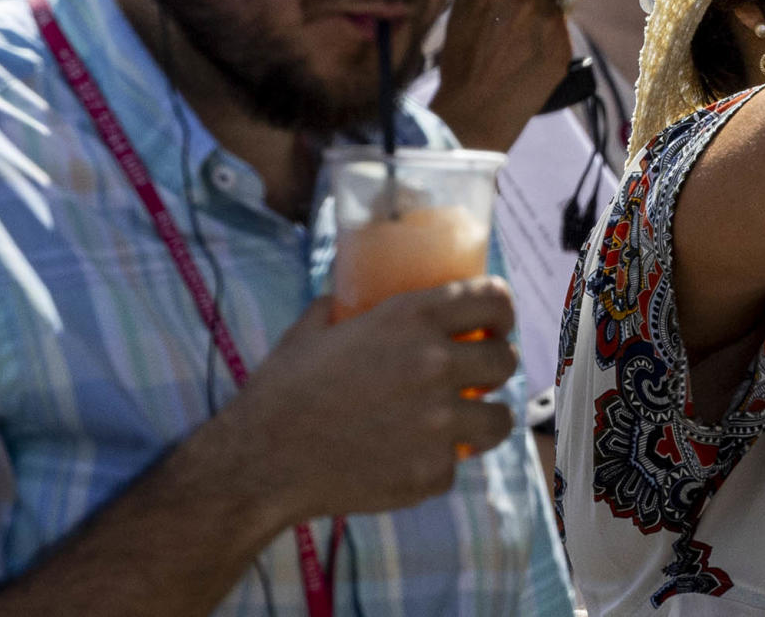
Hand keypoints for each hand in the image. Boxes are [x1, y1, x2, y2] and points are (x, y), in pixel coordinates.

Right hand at [212, 279, 518, 527]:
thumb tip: (350, 293)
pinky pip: (455, 465)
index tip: (496, 324)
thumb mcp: (314, 328)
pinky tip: (411, 460)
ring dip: (484, 418)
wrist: (259, 462)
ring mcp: (438, 422)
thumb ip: (343, 305)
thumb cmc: (282, 391)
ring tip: (464, 422)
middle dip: (494, 367)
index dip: (502, 311)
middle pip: (505, 361)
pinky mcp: (430, 471)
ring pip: (499, 419)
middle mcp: (434, 364)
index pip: (494, 300)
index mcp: (412, 318)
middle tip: (476, 377)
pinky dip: (437, 464)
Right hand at [429, 0, 572, 152]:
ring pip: (559, 1)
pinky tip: (529, 52)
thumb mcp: (459, 3)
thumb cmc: (462, 55)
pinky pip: (563, 28)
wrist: (476, 107)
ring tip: (521, 35)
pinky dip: (550, 35)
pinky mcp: (565, 47)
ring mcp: (552, 23)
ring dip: (545, 10)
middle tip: (515, 11)